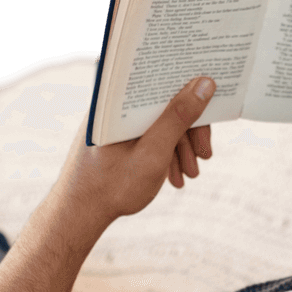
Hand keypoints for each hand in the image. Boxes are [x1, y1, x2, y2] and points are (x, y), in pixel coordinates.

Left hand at [49, 77, 215, 225]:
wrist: (78, 214)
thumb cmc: (111, 186)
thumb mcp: (153, 153)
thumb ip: (179, 117)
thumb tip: (205, 83)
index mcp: (115, 95)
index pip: (159, 76)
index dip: (189, 88)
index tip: (212, 104)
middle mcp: (112, 101)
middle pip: (162, 101)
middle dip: (188, 130)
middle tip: (205, 155)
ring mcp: (114, 120)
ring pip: (157, 120)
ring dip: (180, 146)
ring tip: (190, 174)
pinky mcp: (116, 136)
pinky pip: (146, 134)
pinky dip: (164, 152)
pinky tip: (174, 176)